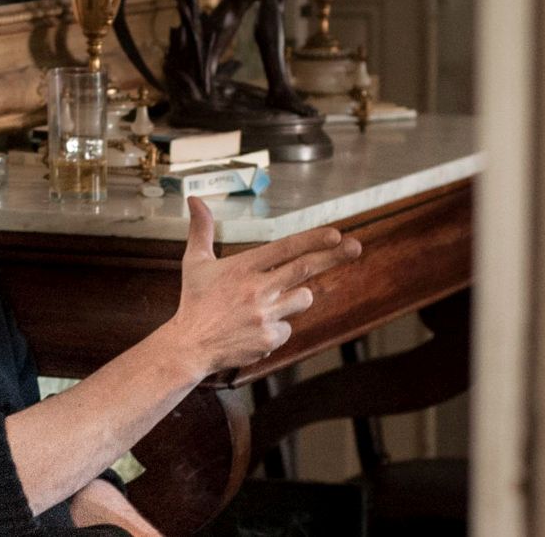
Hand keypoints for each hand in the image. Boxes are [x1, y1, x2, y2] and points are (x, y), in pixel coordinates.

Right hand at [167, 196, 361, 374]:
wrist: (189, 346)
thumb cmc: (194, 301)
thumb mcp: (195, 262)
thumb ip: (201, 230)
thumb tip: (194, 200)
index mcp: (242, 267)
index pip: (285, 248)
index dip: (313, 239)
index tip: (335, 233)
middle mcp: (256, 289)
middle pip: (305, 268)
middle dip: (334, 256)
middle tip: (355, 247)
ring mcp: (265, 315)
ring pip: (302, 299)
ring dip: (296, 297)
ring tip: (270, 302)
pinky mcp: (269, 339)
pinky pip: (288, 328)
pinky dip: (277, 327)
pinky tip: (254, 328)